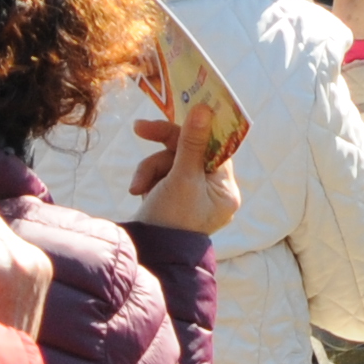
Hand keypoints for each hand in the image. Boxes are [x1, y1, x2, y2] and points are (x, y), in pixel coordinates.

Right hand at [130, 112, 243, 236]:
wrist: (144, 256)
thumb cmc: (168, 220)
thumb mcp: (180, 178)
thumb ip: (191, 142)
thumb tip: (204, 108)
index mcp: (225, 190)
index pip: (215, 146)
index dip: (198, 127)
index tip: (184, 108)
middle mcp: (214, 193)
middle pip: (190, 151)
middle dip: (163, 148)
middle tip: (139, 128)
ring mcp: (192, 197)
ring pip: (171, 162)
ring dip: (150, 168)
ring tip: (138, 187)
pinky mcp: (172, 199)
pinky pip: (161, 175)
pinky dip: (148, 179)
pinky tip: (141, 193)